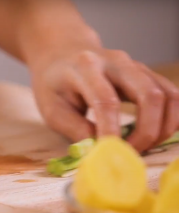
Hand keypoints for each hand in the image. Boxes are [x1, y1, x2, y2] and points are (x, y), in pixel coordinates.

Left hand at [29, 47, 178, 152]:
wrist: (63, 52)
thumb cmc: (54, 83)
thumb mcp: (52, 109)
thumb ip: (75, 129)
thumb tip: (101, 151)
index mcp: (85, 68)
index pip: (106, 101)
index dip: (112, 131)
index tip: (110, 154)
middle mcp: (115, 62)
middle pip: (148, 94)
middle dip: (147, 131)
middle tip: (132, 153)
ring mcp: (136, 65)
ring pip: (167, 94)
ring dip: (163, 127)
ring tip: (144, 146)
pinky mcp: (147, 73)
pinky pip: (172, 94)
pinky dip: (171, 118)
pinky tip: (157, 134)